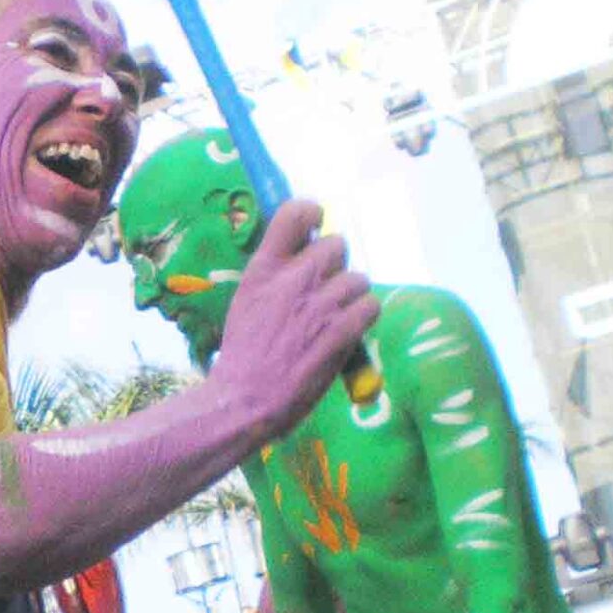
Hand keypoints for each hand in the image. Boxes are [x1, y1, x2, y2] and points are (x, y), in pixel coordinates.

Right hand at [208, 200, 379, 436]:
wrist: (245, 400)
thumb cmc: (242, 355)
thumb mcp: (246, 301)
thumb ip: (274, 276)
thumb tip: (302, 255)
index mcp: (264, 268)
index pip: (296, 213)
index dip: (312, 215)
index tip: (314, 229)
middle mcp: (294, 278)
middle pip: (336, 244)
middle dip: (335, 265)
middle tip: (325, 289)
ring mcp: (320, 305)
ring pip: (358, 278)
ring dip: (351, 296)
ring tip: (336, 317)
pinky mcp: (341, 332)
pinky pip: (370, 306)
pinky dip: (363, 317)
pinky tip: (348, 331)